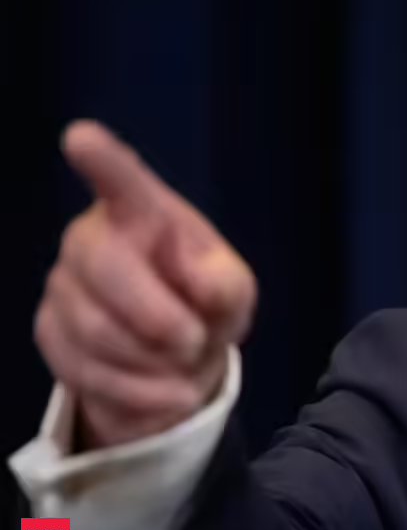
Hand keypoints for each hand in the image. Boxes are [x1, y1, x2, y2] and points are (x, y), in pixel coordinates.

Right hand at [34, 120, 256, 448]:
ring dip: (153, 362)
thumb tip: (191, 277)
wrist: (177, 366)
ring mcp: (62, 285)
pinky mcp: (49, 333)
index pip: (122, 183)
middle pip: (105, 268)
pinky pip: (88, 372)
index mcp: (143, 215)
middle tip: (194, 341)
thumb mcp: (233, 295)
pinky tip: (166, 390)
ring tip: (183, 365)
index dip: (104, 161)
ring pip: (95, 330)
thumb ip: (222, 282)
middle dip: (157, 317)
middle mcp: (91, 238)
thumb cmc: (206, 308)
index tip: (82, 137)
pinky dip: (140, 392)